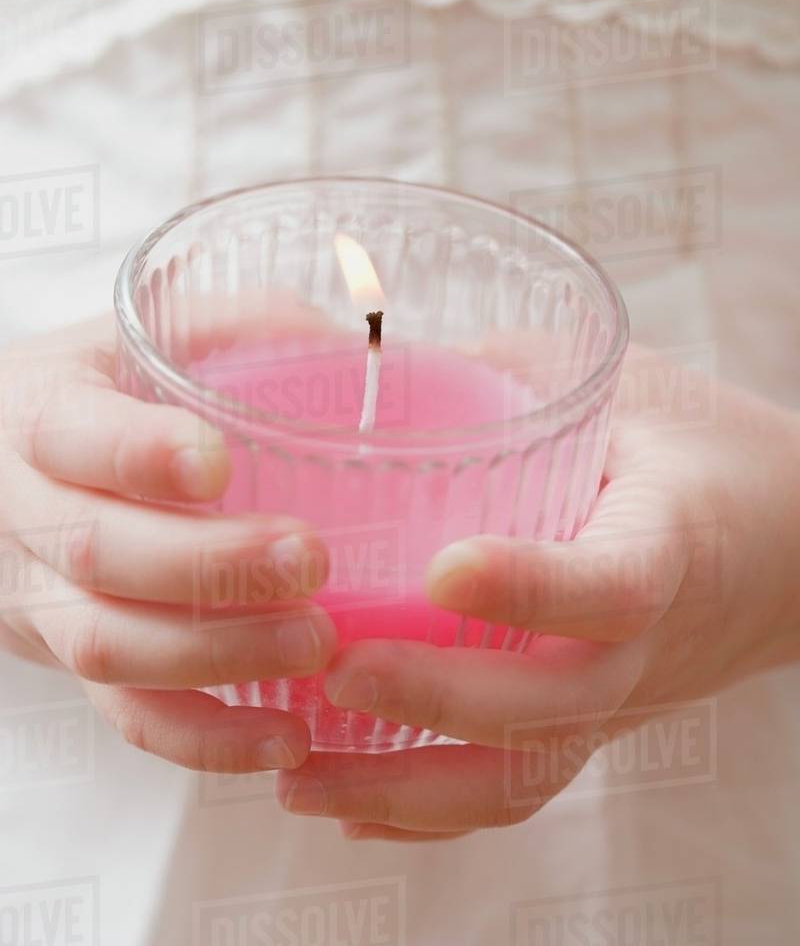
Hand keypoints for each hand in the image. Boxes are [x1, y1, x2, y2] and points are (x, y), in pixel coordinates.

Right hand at [0, 317, 336, 772]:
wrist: (12, 465)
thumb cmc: (113, 387)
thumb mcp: (158, 334)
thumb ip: (248, 329)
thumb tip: (367, 348)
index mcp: (40, 408)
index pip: (70, 434)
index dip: (138, 454)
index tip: (218, 462)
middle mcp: (24, 509)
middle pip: (94, 551)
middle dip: (206, 566)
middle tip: (311, 561)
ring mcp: (40, 597)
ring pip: (107, 645)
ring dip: (217, 655)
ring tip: (318, 644)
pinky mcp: (72, 661)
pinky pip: (127, 717)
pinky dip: (207, 739)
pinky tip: (286, 738)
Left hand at [275, 346, 799, 839]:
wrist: (791, 538)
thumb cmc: (698, 443)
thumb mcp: (623, 384)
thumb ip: (514, 374)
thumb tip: (376, 355)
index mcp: (672, 538)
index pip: (617, 582)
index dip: (534, 585)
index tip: (440, 571)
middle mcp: (650, 641)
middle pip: (554, 701)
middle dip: (436, 699)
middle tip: (334, 670)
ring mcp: (623, 699)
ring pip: (527, 773)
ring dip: (407, 788)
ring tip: (298, 778)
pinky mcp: (595, 726)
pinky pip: (519, 791)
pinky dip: (429, 812)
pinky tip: (345, 806)